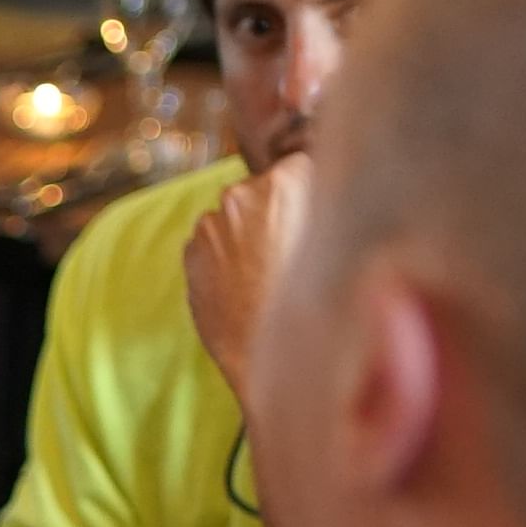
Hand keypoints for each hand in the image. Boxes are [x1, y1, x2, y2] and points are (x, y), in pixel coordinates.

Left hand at [179, 152, 310, 401]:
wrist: (267, 361)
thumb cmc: (313, 306)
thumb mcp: (334, 244)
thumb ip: (320, 206)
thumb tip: (322, 186)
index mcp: (285, 182)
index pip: (300, 165)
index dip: (308, 192)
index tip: (313, 217)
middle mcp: (242, 194)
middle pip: (263, 191)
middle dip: (274, 214)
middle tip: (291, 254)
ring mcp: (211, 223)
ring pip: (235, 220)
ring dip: (247, 238)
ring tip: (268, 279)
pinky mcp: (190, 252)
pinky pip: (214, 245)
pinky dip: (226, 260)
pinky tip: (245, 289)